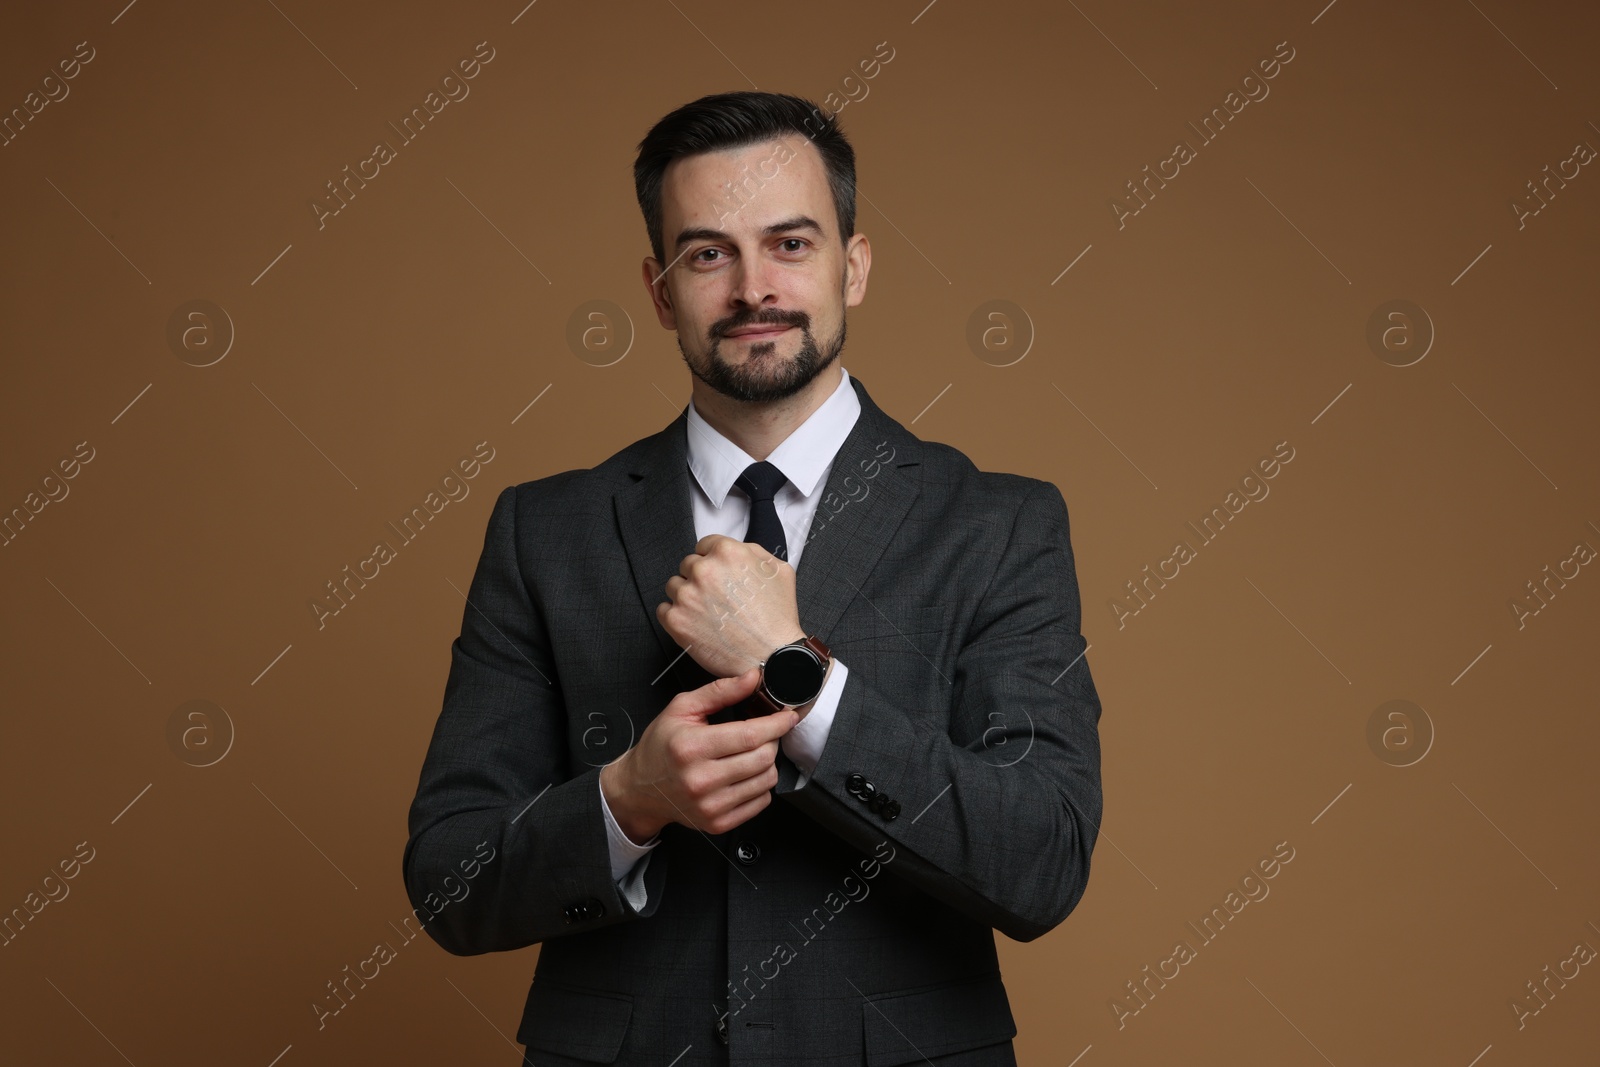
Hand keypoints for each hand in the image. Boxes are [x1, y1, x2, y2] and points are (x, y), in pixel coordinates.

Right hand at [600, 668, 797, 842]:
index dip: (776, 723)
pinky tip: (744, 775)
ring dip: (767, 763)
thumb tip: (752, 678)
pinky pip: (760, 803)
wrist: (640, 788)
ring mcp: (710, 806)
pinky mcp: (718, 824)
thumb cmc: (661, 745)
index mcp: (691, 747)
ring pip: (766, 781)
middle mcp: (701, 780)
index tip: (788, 716)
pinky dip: (760, 786)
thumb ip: (720, 691)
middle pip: (763, 758)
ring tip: (750, 754)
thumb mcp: (682, 708)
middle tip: (763, 733)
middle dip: (772, 740)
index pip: (750, 735)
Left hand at [658, 534, 803, 677]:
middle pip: (688, 565)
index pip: (704, 545)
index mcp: (727, 553)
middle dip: (700, 579)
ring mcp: (687, 596)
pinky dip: (675, 615)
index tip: (715, 573)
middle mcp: (704, 571)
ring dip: (687, 596)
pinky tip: (694, 623)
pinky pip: (663, 609)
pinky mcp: (676, 620)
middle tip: (715, 597)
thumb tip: (738, 548)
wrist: (772, 657)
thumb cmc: (777, 619)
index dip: (711, 561)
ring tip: (707, 612)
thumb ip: (754, 552)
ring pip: (674, 586)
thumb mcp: (779, 571)